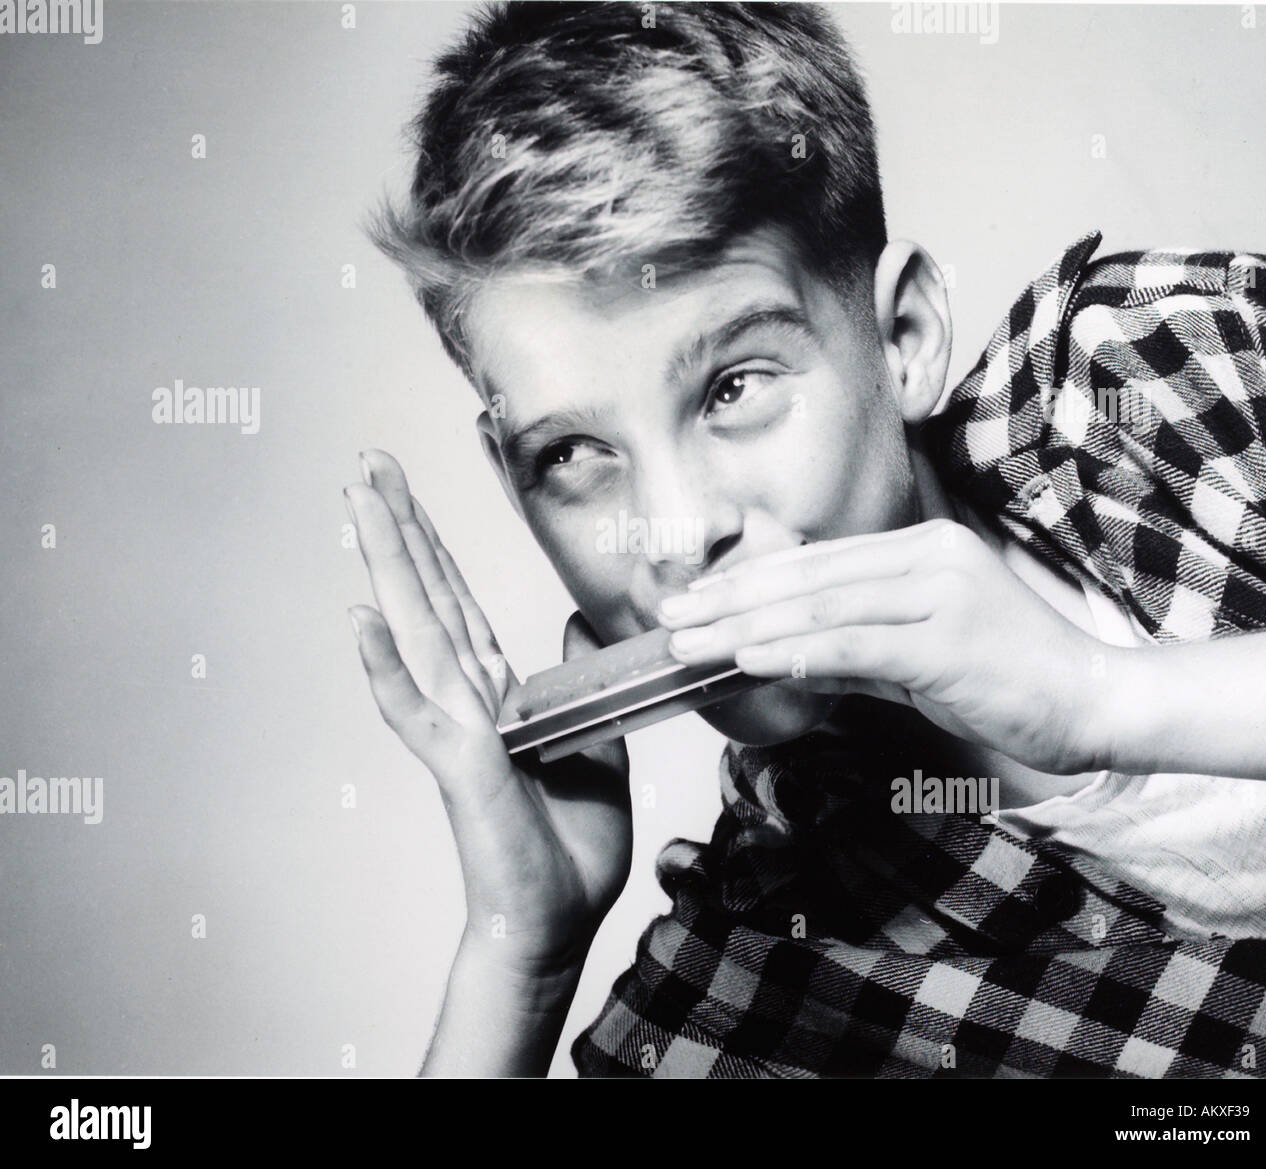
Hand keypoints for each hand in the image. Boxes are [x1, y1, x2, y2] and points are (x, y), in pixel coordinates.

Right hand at [345, 450, 631, 980]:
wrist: (556, 920)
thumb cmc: (567, 844)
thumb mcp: (592, 740)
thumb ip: (578, 677)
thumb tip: (579, 617)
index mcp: (495, 695)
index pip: (457, 603)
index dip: (432, 545)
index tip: (405, 491)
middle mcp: (466, 702)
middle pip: (427, 598)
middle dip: (398, 527)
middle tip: (367, 463)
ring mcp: (456, 731)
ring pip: (414, 632)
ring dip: (386, 565)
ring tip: (356, 502)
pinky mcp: (459, 767)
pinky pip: (414, 713)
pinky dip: (385, 669)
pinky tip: (360, 620)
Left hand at [657, 517, 1116, 776]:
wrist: (1095, 704)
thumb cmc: (1009, 681)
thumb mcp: (919, 655)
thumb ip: (855, 647)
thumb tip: (784, 652)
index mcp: (923, 548)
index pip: (817, 563)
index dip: (749, 580)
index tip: (695, 599)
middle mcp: (929, 557)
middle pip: (807, 577)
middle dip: (729, 599)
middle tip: (669, 618)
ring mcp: (940, 593)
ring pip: (820, 605)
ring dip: (744, 625)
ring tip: (689, 643)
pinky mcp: (948, 640)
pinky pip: (853, 643)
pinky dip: (795, 650)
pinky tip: (748, 658)